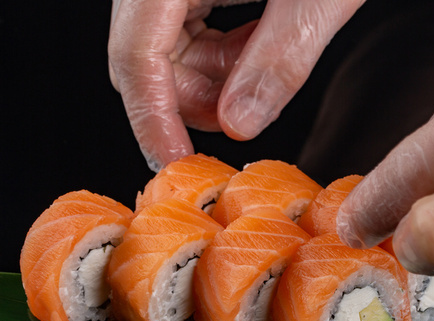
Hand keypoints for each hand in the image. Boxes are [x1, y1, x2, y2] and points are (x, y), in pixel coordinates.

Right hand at [109, 0, 363, 170]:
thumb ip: (279, 59)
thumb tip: (239, 125)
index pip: (136, 55)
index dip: (152, 119)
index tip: (173, 163)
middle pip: (146, 55)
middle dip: (195, 97)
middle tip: (247, 109)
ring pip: (168, 47)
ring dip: (215, 76)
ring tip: (267, 55)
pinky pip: (190, 26)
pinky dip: (225, 50)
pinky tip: (261, 38)